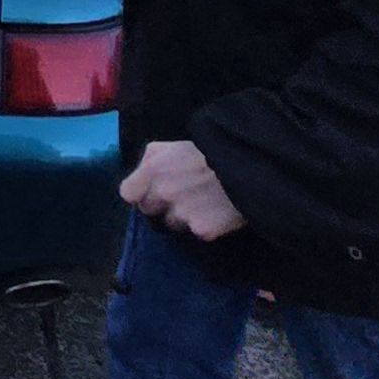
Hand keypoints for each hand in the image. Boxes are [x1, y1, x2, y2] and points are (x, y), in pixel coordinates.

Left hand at [119, 139, 244, 238]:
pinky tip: (217, 213)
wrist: (250, 165)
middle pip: (149, 211)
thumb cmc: (212, 151)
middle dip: (160, 205)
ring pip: (172, 224)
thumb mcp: (175, 146)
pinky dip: (205, 226)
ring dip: (183, 218)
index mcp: (153, 170)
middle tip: (182, 196)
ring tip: (204, 203)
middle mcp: (162, 194)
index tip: (150, 191)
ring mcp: (181, 214)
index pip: (128, 193)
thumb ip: (152, 159)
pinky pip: (196, 233)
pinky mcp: (202, 230)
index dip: (140, 193)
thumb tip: (140, 175)